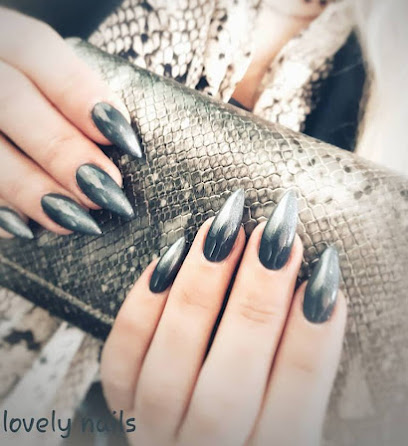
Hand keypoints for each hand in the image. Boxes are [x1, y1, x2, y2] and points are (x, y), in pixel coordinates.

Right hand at [0, 7, 141, 238]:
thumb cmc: (29, 98)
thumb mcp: (44, 81)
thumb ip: (70, 102)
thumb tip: (122, 145)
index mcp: (1, 37)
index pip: (35, 48)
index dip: (80, 94)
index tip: (123, 139)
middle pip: (9, 99)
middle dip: (63, 150)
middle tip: (108, 191)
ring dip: (30, 187)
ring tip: (73, 219)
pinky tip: (25, 227)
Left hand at [101, 190, 346, 445]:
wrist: (196, 445)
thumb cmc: (251, 418)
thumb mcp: (288, 407)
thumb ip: (295, 361)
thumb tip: (316, 287)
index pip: (296, 402)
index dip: (311, 335)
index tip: (322, 274)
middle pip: (228, 387)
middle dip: (255, 301)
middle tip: (271, 238)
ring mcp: (158, 431)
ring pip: (169, 370)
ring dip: (198, 290)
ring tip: (220, 233)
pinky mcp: (123, 406)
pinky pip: (120, 361)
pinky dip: (142, 308)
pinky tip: (168, 259)